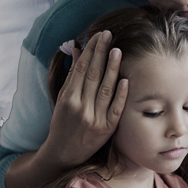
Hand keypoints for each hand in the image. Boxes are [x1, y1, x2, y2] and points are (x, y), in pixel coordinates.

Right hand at [36, 30, 128, 166]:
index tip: (97, 36)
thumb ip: (71, 75)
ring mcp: (94, 119)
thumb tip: (78, 51)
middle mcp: (80, 107)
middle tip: (108, 35)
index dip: (90, 51)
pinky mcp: (106, 129)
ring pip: (105, 89)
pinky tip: (125, 79)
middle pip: (93, 75)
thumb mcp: (62, 98)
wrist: (63, 153)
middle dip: (101, 53)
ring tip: (117, 50)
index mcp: (68, 98)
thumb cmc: (62, 123)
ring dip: (112, 68)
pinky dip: (120, 94)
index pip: (81, 69)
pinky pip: (115, 109)